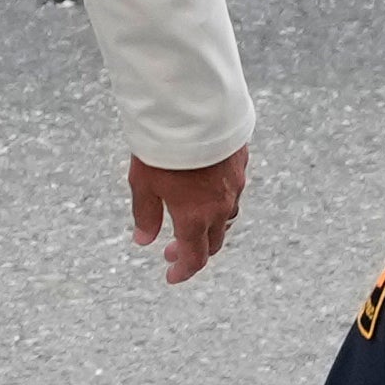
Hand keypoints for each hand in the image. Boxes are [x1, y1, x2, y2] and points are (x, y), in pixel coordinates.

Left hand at [132, 145, 248, 283]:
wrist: (195, 109)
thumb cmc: (164, 146)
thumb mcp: (144, 183)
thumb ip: (146, 214)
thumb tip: (144, 240)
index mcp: (195, 217)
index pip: (194, 258)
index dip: (183, 271)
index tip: (171, 275)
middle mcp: (220, 207)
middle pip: (213, 242)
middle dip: (193, 251)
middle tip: (171, 250)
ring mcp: (235, 186)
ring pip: (226, 219)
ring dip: (209, 229)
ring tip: (190, 224)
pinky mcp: (240, 164)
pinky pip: (233, 194)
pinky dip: (219, 204)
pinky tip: (205, 193)